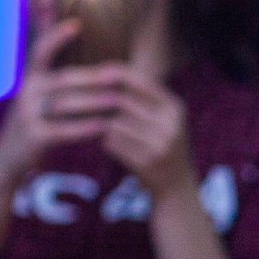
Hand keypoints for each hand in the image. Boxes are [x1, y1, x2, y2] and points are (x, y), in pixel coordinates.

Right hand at [0, 22, 111, 184]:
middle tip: (118, 73)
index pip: (40, 51)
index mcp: (31, 78)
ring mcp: (27, 115)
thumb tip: (89, 57)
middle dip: (93, 76)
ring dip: (93, 101)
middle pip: (63, 79)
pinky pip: (63, 130)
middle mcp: (26, 92)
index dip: (56, 36)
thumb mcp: (41, 98)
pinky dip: (84, 128)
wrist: (10, 158)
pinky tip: (103, 127)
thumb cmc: (37, 124)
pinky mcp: (33, 137)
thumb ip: (59, 80)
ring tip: (117, 100)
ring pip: (65, 104)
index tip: (76, 23)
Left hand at [96, 69, 198, 198]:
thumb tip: (108, 71)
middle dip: (101, 98)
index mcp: (175, 108)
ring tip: (89, 120)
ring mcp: (160, 144)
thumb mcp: (163, 120)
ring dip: (100, 122)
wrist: (177, 187)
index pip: (143, 82)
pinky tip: (102, 141)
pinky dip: (104, 140)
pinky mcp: (147, 162)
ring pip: (116, 123)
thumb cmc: (161, 146)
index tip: (97, 71)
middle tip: (81, 96)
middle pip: (124, 101)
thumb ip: (143, 99)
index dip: (118, 74)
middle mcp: (171, 124)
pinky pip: (114, 143)